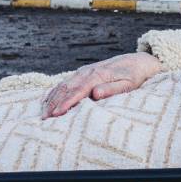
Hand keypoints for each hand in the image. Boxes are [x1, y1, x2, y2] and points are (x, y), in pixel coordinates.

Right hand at [43, 53, 161, 118]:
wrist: (137, 61)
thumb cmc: (134, 76)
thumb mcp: (129, 84)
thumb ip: (112, 89)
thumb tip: (95, 94)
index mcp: (98, 75)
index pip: (78, 91)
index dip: (66, 103)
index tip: (56, 114)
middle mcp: (87, 71)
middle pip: (66, 88)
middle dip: (54, 103)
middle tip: (44, 119)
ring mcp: (83, 71)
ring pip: (63, 85)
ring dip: (51, 99)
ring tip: (43, 114)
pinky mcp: (82, 73)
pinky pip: (64, 82)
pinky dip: (54, 92)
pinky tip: (47, 101)